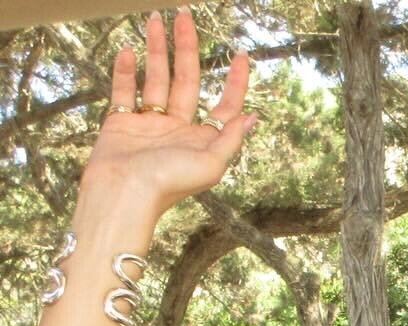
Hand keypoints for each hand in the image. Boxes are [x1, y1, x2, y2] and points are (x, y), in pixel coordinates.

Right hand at [80, 10, 252, 223]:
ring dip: (157, 50)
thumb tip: (253, 116)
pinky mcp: (122, 122)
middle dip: (187, 48)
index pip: (225, 105)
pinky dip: (125, 71)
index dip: (235, 81)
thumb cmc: (169, 183)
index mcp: (203, 140)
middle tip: (185, 16)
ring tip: (155, 20)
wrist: (124, 193)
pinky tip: (128, 50)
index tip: (241, 54)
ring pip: (156, 78)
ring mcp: (150, 124)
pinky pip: (124, 91)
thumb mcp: (211, 164)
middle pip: (187, 81)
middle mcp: (179, 129)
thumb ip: (231, 139)